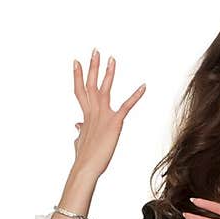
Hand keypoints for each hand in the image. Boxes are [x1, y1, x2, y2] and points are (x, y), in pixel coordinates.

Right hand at [71, 49, 145, 176]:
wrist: (86, 168)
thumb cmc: (84, 159)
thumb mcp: (80, 141)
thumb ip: (80, 131)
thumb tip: (77, 126)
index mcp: (85, 116)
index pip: (80, 91)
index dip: (78, 76)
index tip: (76, 62)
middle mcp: (92, 112)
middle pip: (91, 84)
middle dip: (93, 67)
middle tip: (95, 51)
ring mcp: (103, 116)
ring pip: (105, 89)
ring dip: (108, 73)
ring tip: (112, 59)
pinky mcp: (114, 122)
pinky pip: (126, 106)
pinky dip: (136, 95)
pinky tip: (143, 86)